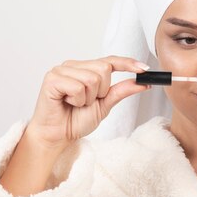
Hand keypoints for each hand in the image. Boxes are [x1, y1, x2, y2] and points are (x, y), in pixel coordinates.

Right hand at [28, 55, 150, 149]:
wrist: (57, 136)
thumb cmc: (75, 120)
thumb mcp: (104, 105)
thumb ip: (121, 91)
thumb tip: (142, 82)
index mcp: (85, 69)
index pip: (110, 60)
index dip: (127, 63)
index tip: (145, 68)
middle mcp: (73, 65)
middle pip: (103, 68)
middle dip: (101, 91)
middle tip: (87, 102)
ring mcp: (61, 70)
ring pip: (91, 78)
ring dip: (88, 98)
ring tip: (76, 104)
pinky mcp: (52, 79)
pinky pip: (77, 87)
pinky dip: (77, 100)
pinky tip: (67, 103)